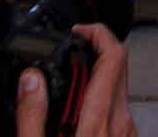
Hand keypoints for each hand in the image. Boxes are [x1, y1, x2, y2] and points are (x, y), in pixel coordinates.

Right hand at [14, 23, 133, 136]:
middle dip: (94, 50)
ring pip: (118, 85)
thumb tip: (31, 80)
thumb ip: (32, 114)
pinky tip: (77, 107)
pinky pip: (117, 104)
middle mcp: (121, 120)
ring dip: (96, 75)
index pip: (114, 55)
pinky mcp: (125, 136)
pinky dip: (100, 95)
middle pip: (118, 65)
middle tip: (70, 50)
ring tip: (68, 80)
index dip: (97, 33)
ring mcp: (126, 129)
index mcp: (99, 118)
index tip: (78, 31)